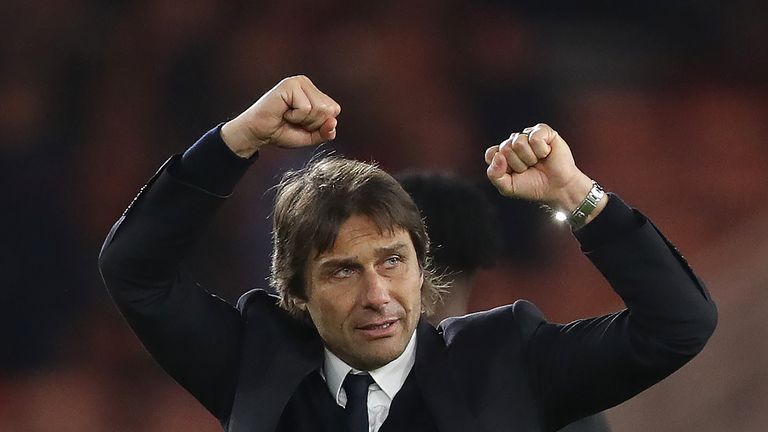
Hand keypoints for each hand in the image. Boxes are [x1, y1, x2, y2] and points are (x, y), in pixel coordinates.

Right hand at [221, 75, 340, 157]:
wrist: (258, 133)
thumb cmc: (281, 131)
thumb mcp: (310, 135)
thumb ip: (325, 132)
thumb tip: (333, 122)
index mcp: (314, 93)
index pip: (334, 110)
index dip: (320, 124)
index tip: (302, 124)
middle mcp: (307, 84)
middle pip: (329, 109)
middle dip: (312, 123)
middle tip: (294, 120)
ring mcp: (298, 82)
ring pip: (319, 108)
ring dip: (303, 120)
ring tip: (288, 116)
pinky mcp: (289, 85)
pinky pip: (306, 107)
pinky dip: (295, 116)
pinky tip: (284, 112)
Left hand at [484, 123, 597, 212]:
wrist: (557, 188)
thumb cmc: (533, 186)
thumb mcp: (508, 187)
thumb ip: (494, 175)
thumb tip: (498, 156)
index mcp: (503, 154)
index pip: (491, 154)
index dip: (502, 167)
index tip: (513, 174)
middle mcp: (514, 143)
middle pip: (505, 148)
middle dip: (517, 164)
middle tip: (529, 169)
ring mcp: (528, 136)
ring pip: (518, 142)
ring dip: (529, 158)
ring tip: (537, 162)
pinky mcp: (543, 131)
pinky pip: (534, 137)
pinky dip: (541, 150)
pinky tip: (546, 154)